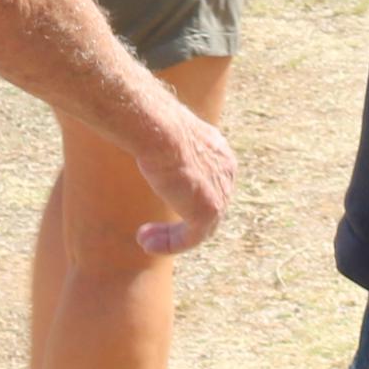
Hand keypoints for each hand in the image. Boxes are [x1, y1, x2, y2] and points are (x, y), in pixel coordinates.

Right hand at [124, 101, 237, 256]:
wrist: (161, 130)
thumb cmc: (154, 124)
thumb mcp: (163, 132)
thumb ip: (163, 142)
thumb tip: (142, 132)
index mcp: (219, 153)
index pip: (209, 183)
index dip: (184, 198)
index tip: (161, 201)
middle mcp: (226, 174)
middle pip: (205, 208)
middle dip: (178, 221)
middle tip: (148, 229)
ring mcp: (221, 194)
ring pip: (198, 227)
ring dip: (170, 237)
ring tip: (144, 241)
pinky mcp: (209, 211)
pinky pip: (191, 238)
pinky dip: (170, 244)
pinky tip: (146, 244)